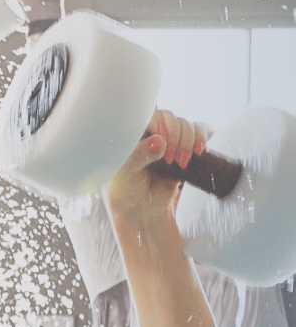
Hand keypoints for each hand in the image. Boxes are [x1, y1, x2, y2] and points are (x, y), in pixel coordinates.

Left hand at [104, 109, 209, 230]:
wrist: (142, 212)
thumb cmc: (126, 193)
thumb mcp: (126, 175)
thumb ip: (138, 157)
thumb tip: (158, 142)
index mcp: (131, 134)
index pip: (148, 115)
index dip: (159, 125)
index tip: (161, 142)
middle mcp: (150, 133)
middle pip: (170, 117)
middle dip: (175, 137)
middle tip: (169, 159)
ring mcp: (167, 139)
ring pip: (184, 124)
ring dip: (187, 141)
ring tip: (179, 163)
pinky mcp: (183, 147)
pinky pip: (198, 131)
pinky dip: (201, 138)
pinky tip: (198, 151)